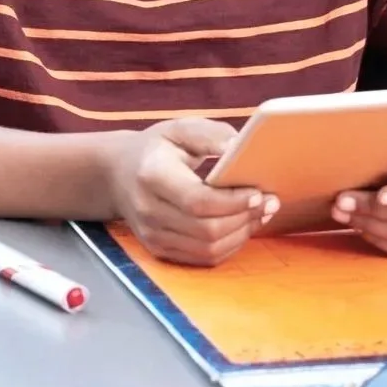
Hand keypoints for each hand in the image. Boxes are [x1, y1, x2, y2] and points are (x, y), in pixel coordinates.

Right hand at [100, 118, 278, 266]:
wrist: (117, 174)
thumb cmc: (156, 148)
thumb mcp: (179, 129)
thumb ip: (211, 136)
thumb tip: (240, 149)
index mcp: (152, 175)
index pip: (197, 201)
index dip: (233, 202)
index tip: (259, 192)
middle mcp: (148, 210)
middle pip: (207, 230)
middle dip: (245, 218)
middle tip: (270, 202)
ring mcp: (151, 234)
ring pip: (208, 249)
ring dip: (241, 234)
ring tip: (259, 214)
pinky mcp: (159, 249)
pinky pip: (203, 258)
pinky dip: (229, 245)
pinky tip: (241, 226)